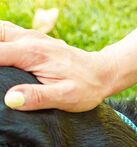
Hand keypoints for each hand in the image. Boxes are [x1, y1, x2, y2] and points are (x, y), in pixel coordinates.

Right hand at [0, 21, 116, 111]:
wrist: (103, 73)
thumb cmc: (86, 87)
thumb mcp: (66, 97)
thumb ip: (38, 97)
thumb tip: (10, 100)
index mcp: (31, 53)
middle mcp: (28, 39)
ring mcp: (30, 36)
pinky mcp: (33, 38)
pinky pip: (6, 33)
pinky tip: (2, 57)